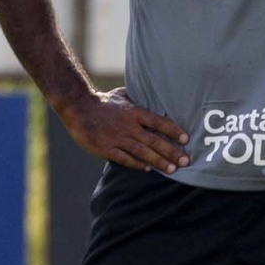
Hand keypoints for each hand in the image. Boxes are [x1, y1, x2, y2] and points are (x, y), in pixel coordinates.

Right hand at [62, 87, 189, 172]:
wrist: (78, 107)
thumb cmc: (102, 101)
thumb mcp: (122, 95)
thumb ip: (138, 99)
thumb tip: (153, 96)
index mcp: (134, 112)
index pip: (158, 122)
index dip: (173, 131)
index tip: (186, 139)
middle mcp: (128, 126)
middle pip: (154, 141)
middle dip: (171, 152)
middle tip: (186, 161)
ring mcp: (117, 138)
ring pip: (142, 152)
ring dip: (159, 161)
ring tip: (172, 169)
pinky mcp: (106, 149)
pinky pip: (124, 158)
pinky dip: (137, 164)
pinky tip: (148, 169)